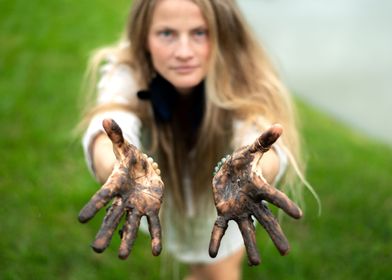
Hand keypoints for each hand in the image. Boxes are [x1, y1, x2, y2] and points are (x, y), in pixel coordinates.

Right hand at [78, 119, 163, 258]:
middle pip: (113, 216)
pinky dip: (155, 237)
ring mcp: (137, 207)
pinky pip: (153, 225)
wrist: (143, 171)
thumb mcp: (125, 148)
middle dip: (105, 231)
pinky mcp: (151, 209)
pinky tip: (156, 252)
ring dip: (127, 240)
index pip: (103, 196)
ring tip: (121, 256)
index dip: (93, 206)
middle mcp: (124, 200)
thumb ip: (117, 136)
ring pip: (131, 224)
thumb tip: (107, 118)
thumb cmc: (131, 160)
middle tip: (96, 249)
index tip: (81, 219)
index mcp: (116, 185)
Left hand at [209, 124, 301, 264]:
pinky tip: (212, 254)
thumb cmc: (243, 160)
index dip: (285, 204)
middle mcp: (252, 203)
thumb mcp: (251, 149)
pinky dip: (216, 240)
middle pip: (266, 220)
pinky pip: (220, 228)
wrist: (230, 170)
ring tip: (256, 263)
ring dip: (250, 246)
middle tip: (285, 252)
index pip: (274, 196)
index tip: (298, 215)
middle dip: (275, 235)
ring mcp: (238, 210)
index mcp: (259, 188)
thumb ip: (264, 140)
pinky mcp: (224, 213)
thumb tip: (278, 125)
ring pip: (246, 230)